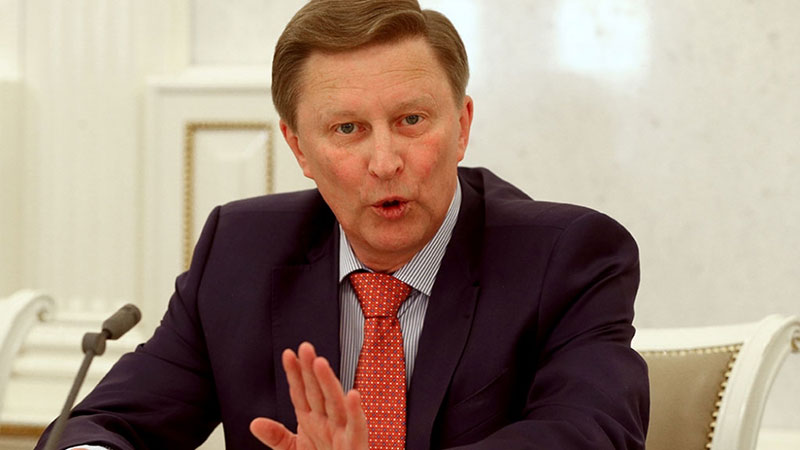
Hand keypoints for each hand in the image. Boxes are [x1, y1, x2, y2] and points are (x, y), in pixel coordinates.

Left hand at [250, 342, 368, 449]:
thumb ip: (277, 437)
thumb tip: (255, 422)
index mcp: (313, 420)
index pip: (302, 393)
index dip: (295, 374)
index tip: (288, 354)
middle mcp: (328, 422)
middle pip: (318, 392)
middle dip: (311, 370)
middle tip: (305, 347)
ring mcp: (343, 432)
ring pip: (336, 403)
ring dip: (329, 383)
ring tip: (320, 363)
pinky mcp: (356, 445)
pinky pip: (357, 427)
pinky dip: (356, 412)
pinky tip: (353, 395)